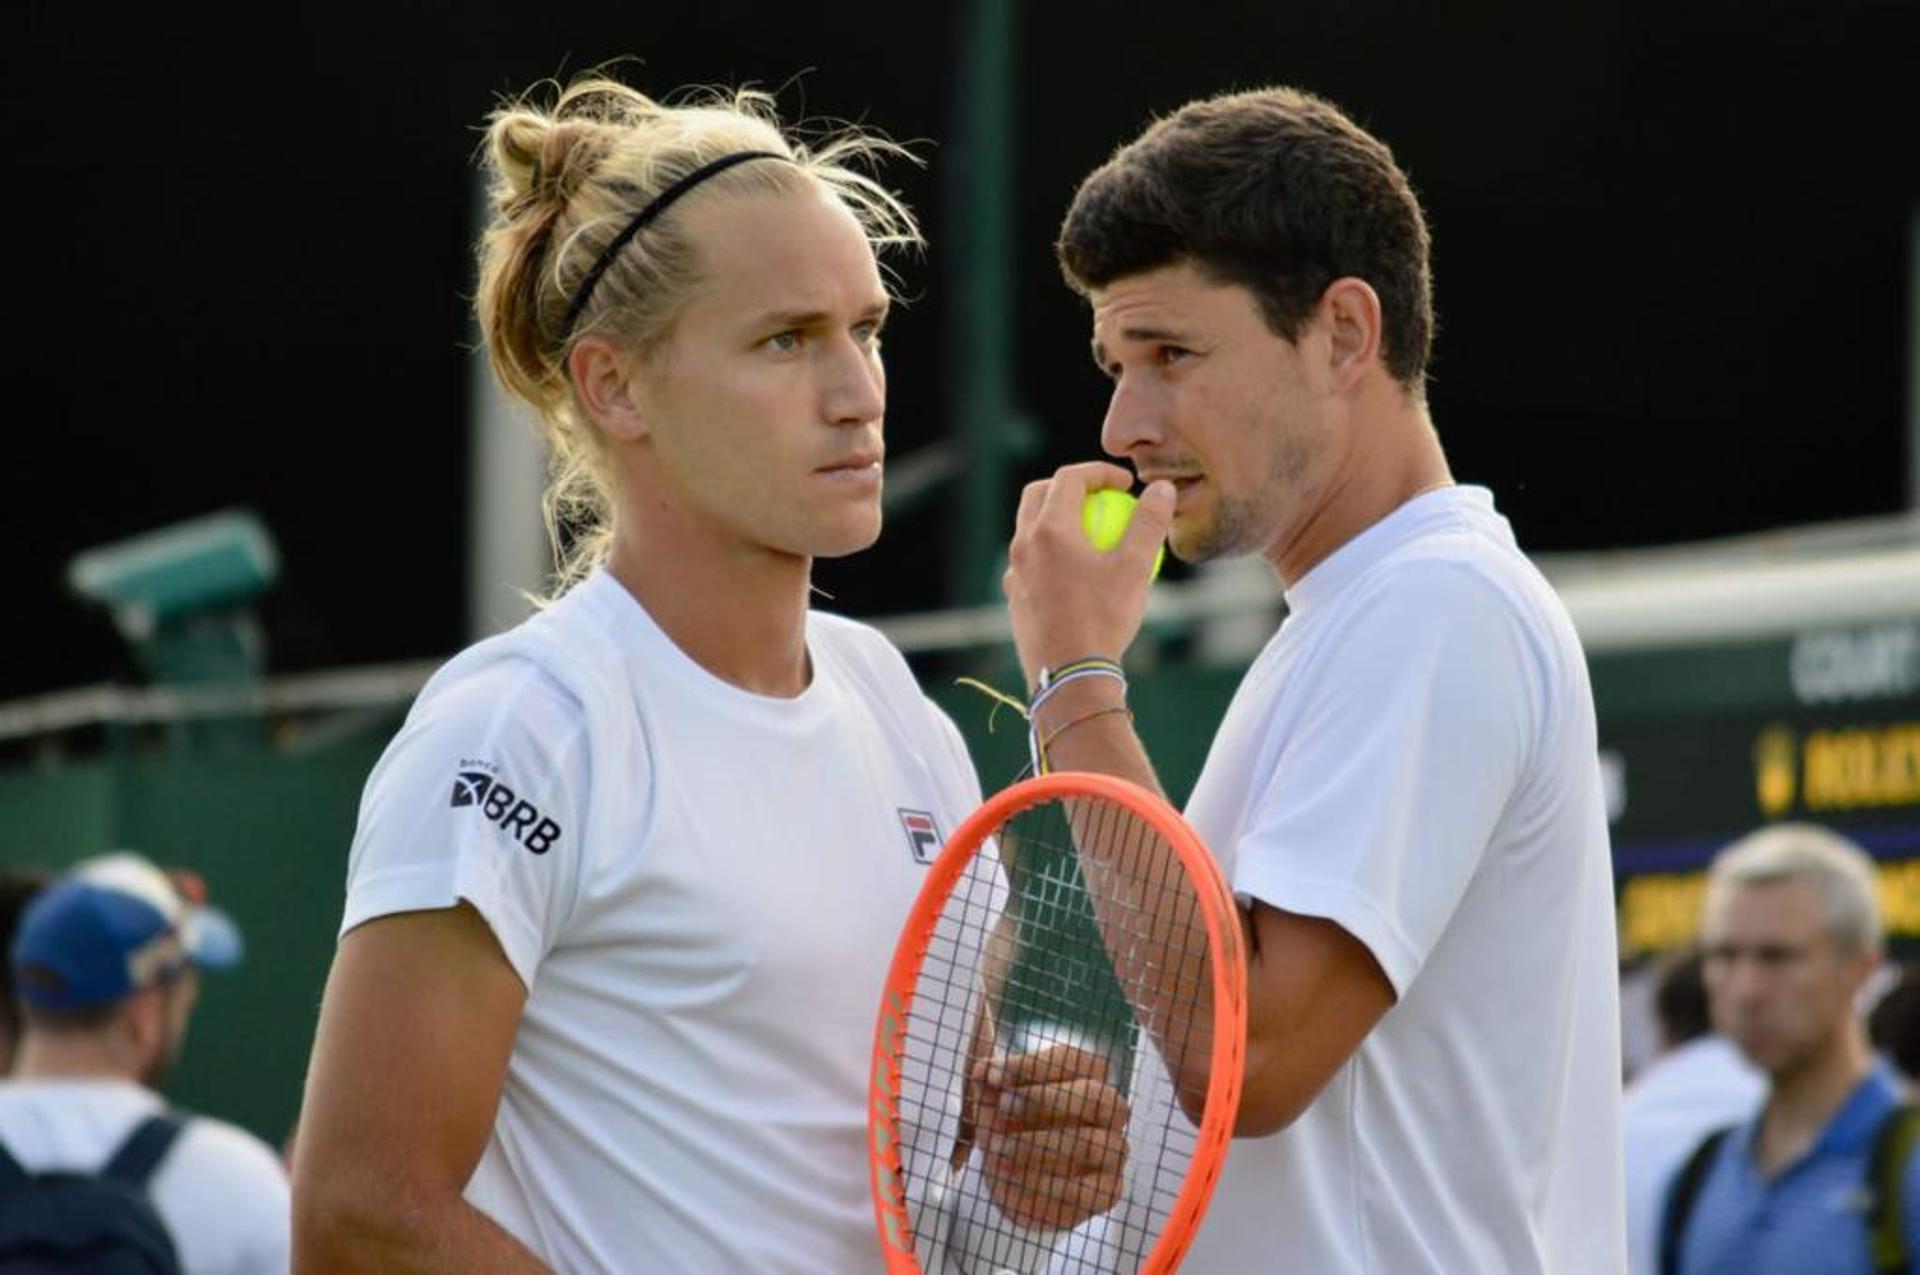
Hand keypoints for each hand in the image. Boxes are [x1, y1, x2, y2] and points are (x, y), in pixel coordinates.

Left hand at [972, 1044, 1129, 1230]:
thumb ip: (988, 1081)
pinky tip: (1010, 1177)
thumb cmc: (1010, 1127)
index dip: (1032, 1065)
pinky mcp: (1108, 1190)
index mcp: (1088, 1076)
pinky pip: (1084, 1189)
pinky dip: (1043, 1184)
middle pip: (1095, 1096)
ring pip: (1088, 1144)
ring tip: (996, 1147)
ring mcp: (1114, 1150)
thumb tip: (983, 1070)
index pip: (1073, 1059)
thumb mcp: (992, 1101)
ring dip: (1036, 1145)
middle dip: (1044, 1099)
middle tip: (1003, 1105)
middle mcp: (1110, 1110)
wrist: (1016, 1182)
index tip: (992, 1074)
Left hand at [1003, 463, 1173, 688]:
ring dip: (1058, 519)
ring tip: (1091, 534)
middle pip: (1039, 494)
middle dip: (1069, 486)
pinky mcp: (1013, 597)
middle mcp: (1023, 545)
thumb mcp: (1135, 568)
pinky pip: (1029, 562)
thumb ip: (1149, 523)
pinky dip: (1051, 554)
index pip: (1070, 478)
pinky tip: (1077, 574)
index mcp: (1049, 530)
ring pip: (1030, 529)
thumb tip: (1161, 489)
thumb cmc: (1104, 619)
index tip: (1125, 484)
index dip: (1100, 473)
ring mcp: (1014, 572)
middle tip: (1101, 497)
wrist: (1069, 676)